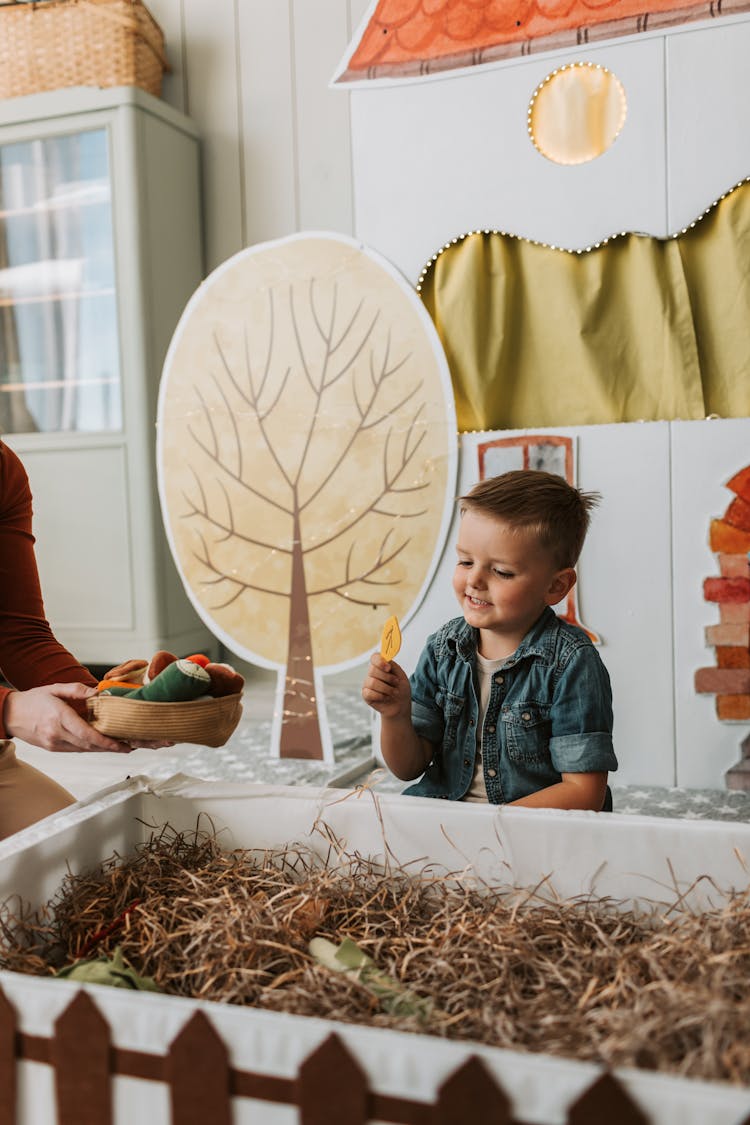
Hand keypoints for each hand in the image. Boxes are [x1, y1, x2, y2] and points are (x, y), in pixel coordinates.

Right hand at [2, 683, 169, 753]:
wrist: (10, 714)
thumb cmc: (33, 699)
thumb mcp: (55, 688)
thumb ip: (77, 690)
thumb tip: (98, 693)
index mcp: (59, 718)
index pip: (87, 735)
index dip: (106, 742)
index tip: (122, 744)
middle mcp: (56, 734)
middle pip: (89, 746)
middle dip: (111, 748)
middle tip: (131, 746)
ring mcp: (54, 744)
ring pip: (84, 750)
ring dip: (103, 749)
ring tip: (122, 746)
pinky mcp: (53, 748)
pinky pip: (76, 750)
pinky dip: (91, 748)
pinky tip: (103, 745)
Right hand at [361, 653, 411, 718]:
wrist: (401, 706)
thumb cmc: (401, 690)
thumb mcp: (401, 675)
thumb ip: (393, 665)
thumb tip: (386, 657)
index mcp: (381, 666)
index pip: (374, 657)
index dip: (380, 661)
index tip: (388, 668)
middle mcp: (372, 674)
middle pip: (373, 670)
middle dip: (388, 678)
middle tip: (396, 683)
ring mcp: (368, 684)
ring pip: (372, 682)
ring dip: (387, 689)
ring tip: (393, 692)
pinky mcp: (366, 695)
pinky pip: (369, 693)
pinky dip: (381, 696)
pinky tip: (386, 697)